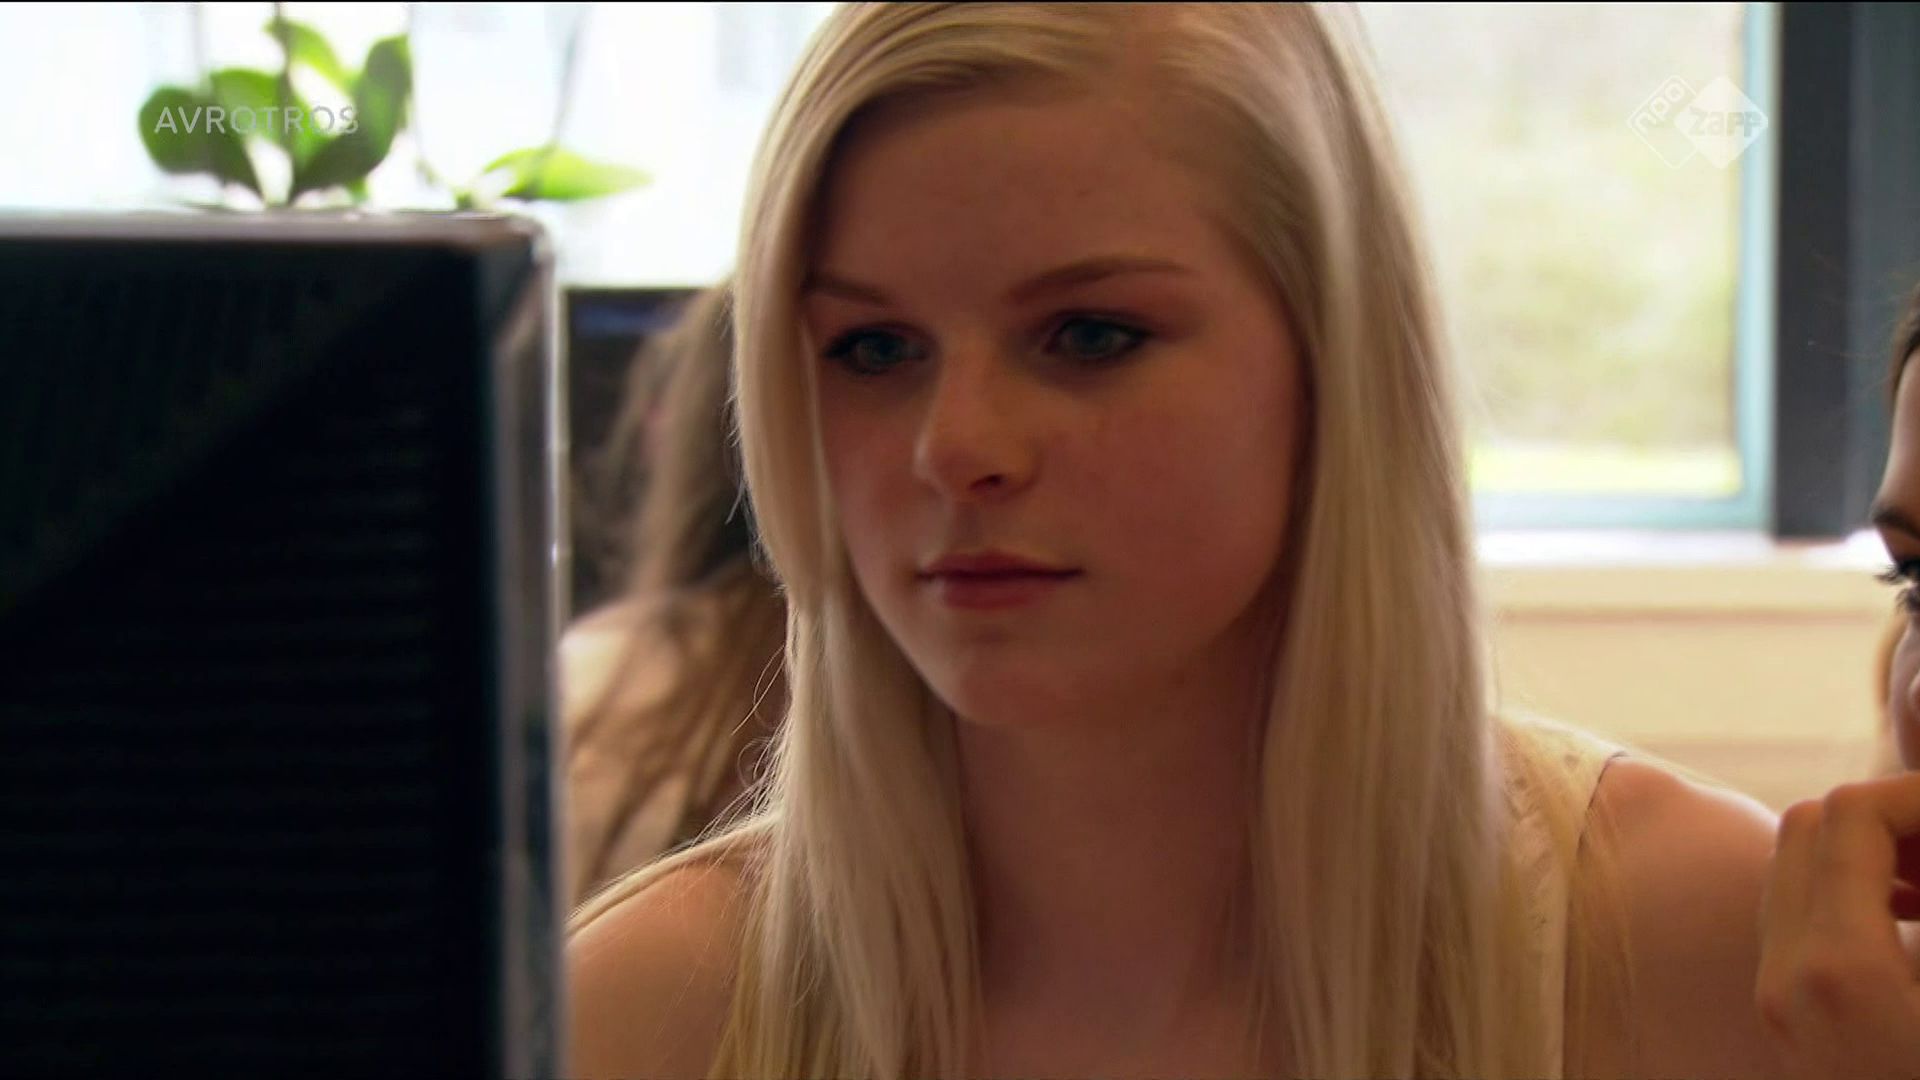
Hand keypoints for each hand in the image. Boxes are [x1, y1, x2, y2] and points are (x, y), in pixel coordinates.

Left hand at [1757, 774, 1919, 1079]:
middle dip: (1898, 819)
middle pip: (1811, 827)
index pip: (1852, 815)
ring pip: (1800, 868)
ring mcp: (1779, 1004)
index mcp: (1837, 971)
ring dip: (1878, 856)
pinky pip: (1803, 919)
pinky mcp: (1789, 1024)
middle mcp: (1786, 981)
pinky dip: (1860, 897)